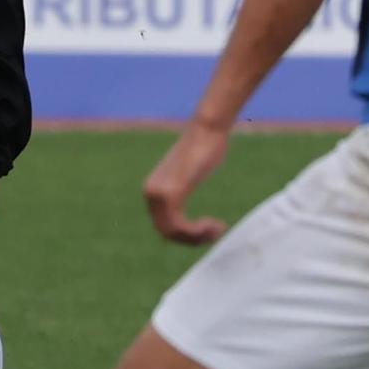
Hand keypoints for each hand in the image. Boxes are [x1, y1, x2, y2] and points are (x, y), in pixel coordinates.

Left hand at [144, 120, 229, 245]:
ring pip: (174, 233)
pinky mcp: (172, 193)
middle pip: (167, 233)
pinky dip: (198, 232)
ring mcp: (159, 194)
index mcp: (152, 190)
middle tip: (217, 232)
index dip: (187, 235)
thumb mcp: (187, 173)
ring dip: (198, 237)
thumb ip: (179, 190)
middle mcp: (150, 193)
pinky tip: (215, 224)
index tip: (210, 228)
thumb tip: (180, 205)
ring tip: (218, 229)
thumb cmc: (205, 147)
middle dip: (193, 239)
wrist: (207, 129)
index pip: (163, 226)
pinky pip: (180, 226)